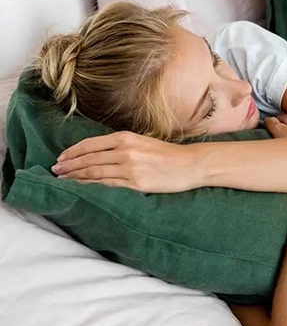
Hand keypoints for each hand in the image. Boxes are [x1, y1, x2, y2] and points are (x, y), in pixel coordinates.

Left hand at [51, 131, 199, 192]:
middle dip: (69, 165)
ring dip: (76, 176)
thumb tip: (100, 153)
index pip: (91, 145)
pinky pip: (108, 185)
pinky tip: (81, 187)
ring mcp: (130, 168)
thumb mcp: (143, 142)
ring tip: (63, 179)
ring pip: (95, 172)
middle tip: (56, 170)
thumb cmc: (169, 154)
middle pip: (89, 159)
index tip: (61, 158)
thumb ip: (123, 145)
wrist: (191, 165)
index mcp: (126, 138)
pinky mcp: (136, 183)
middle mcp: (125, 151)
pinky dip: (91, 186)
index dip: (73, 152)